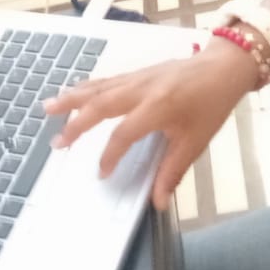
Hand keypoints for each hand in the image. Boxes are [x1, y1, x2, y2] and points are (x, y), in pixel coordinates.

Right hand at [42, 39, 258, 209]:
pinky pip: (106, 80)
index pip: (123, 134)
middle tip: (57, 142)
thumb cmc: (211, 103)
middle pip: (100, 105)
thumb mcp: (196, 141)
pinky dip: (86, 87)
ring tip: (48, 108)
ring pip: (98, 88)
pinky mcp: (137, 72)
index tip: (102, 173)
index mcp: (157, 107)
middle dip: (76, 124)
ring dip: (72, 99)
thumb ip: (173, 170)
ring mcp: (137, 77)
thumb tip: (159, 202)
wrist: (222, 67)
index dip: (110, 156)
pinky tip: (73, 92)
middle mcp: (141, 89)